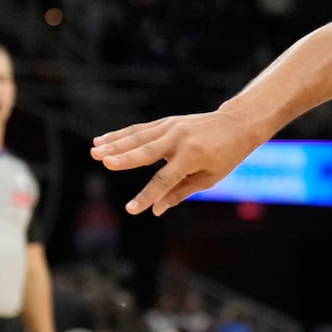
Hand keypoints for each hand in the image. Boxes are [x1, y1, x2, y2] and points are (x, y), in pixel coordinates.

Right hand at [92, 108, 268, 215]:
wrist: (237, 124)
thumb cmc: (227, 156)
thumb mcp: (210, 178)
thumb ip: (181, 192)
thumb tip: (157, 210)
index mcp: (192, 157)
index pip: (165, 180)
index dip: (147, 196)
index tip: (132, 209)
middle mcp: (179, 140)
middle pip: (146, 152)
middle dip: (123, 158)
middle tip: (103, 162)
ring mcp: (172, 128)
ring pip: (138, 137)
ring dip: (114, 144)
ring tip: (94, 151)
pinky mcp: (167, 122)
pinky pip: (140, 130)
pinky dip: (121, 134)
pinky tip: (103, 140)